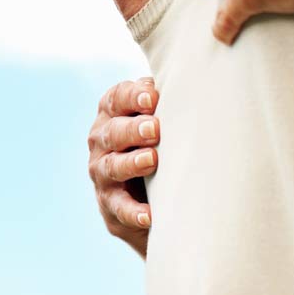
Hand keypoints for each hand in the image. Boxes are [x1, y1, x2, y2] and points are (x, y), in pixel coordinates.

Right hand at [87, 76, 159, 258]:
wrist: (153, 195)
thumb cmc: (161, 142)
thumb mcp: (161, 118)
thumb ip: (166, 99)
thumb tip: (193, 79)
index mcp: (111, 114)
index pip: (115, 99)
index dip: (132, 97)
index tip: (152, 98)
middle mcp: (101, 142)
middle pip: (112, 132)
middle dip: (132, 130)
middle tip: (154, 129)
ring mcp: (102, 174)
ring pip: (111, 167)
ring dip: (130, 163)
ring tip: (151, 161)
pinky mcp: (110, 206)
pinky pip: (118, 209)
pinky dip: (132, 212)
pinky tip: (149, 215)